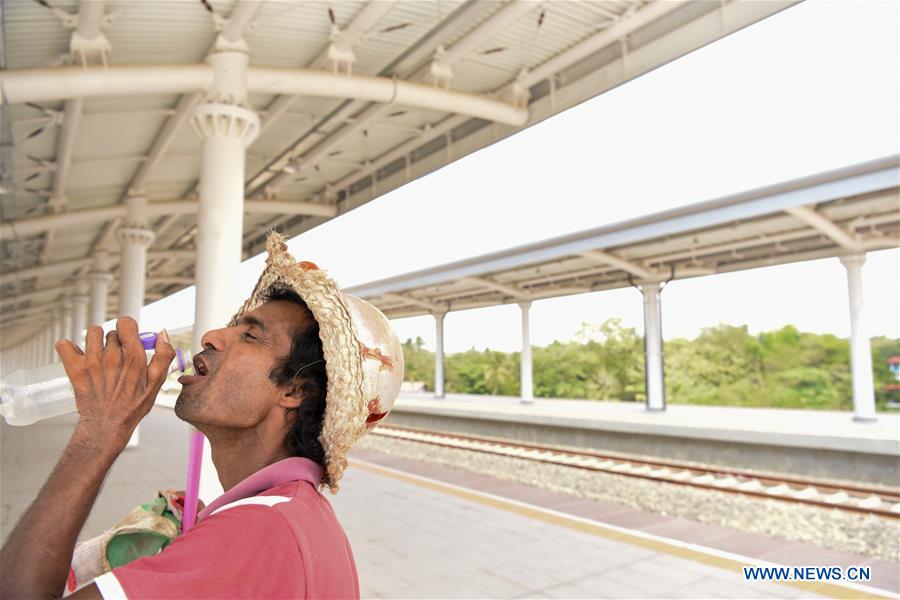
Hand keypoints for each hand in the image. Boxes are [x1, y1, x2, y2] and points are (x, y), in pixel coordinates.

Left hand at [56, 317, 175, 448]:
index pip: (126, 323)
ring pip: (92, 333)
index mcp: (133, 358)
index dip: (129, 328)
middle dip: (116, 341)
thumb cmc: (131, 407)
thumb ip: (163, 356)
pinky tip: (78, 356)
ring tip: (99, 355)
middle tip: (117, 358)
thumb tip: (162, 334)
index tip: (129, 339)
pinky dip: (69, 347)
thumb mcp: (156, 384)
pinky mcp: (75, 369)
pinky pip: (64, 345)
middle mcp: (111, 357)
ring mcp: (91, 362)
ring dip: (96, 341)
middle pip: (111, 332)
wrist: (106, 426)